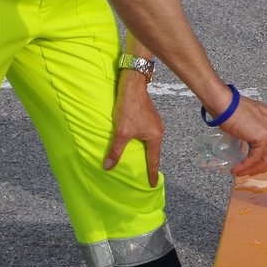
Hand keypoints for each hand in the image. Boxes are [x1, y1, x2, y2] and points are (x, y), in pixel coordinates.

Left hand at [103, 69, 163, 186]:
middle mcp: (158, 130)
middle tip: (145, 173)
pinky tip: (133, 140)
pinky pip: (146, 133)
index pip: (153, 160)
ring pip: (149, 141)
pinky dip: (141, 140)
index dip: (152, 173)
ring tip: (139, 158)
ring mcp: (154, 122)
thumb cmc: (129, 108)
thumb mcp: (121, 132)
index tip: (153, 183)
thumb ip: (115, 150)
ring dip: (144, 149)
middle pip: (153, 150)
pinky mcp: (148, 115)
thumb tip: (107, 167)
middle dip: (149, 161)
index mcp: (155, 137)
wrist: (132, 83)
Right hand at [214, 94, 266, 175]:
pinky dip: (246, 166)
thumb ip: (253, 129)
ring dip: (255, 169)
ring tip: (242, 172)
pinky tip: (237, 169)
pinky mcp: (263, 136)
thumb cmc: (228, 108)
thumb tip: (248, 143)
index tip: (258, 165)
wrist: (223, 102)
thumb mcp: (247, 119)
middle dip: (265, 166)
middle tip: (251, 172)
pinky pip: (256, 158)